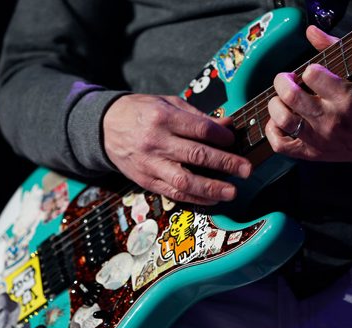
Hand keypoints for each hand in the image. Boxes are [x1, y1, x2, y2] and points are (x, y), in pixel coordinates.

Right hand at [103, 94, 251, 204]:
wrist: (106, 127)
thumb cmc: (143, 112)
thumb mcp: (168, 104)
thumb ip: (198, 117)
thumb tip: (228, 127)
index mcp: (163, 117)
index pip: (200, 129)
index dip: (221, 137)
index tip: (234, 141)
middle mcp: (156, 142)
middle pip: (196, 155)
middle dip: (225, 164)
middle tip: (245, 170)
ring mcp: (150, 164)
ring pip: (184, 181)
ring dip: (211, 189)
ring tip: (231, 192)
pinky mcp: (146, 181)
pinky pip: (173, 193)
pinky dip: (194, 199)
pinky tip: (211, 199)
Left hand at [265, 25, 351, 161]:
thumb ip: (335, 49)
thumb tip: (311, 31)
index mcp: (346, 97)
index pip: (312, 75)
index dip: (308, 70)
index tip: (310, 73)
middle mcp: (331, 119)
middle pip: (291, 96)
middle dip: (282, 82)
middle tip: (286, 81)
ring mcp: (319, 139)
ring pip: (283, 119)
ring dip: (275, 105)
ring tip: (282, 100)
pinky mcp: (311, 153)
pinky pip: (280, 145)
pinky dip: (272, 131)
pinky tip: (278, 122)